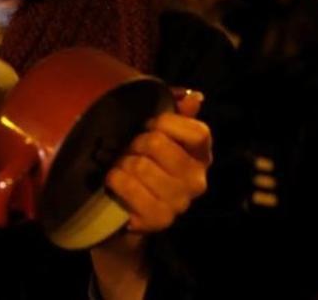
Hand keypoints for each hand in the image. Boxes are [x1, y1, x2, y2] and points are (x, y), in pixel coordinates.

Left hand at [105, 91, 211, 233]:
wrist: (128, 210)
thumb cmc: (146, 165)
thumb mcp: (161, 136)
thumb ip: (178, 115)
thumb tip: (193, 97)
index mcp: (201, 157)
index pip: (196, 132)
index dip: (166, 123)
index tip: (150, 127)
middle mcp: (196, 181)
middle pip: (157, 143)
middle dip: (136, 144)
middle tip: (132, 152)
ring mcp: (179, 203)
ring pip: (139, 165)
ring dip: (123, 163)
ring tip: (125, 169)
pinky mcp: (157, 220)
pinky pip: (127, 185)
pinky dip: (115, 180)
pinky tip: (117, 184)